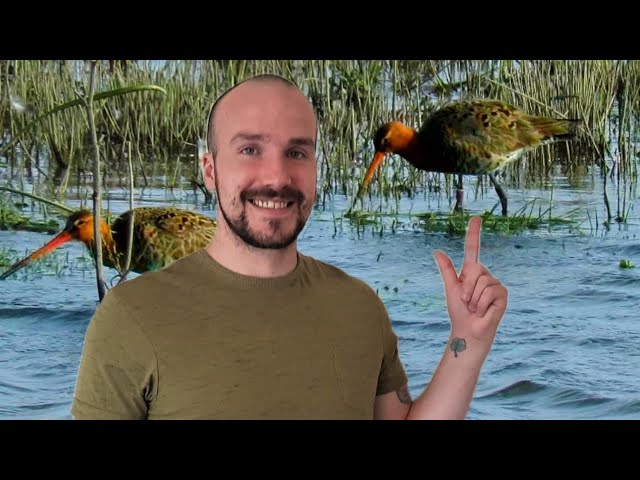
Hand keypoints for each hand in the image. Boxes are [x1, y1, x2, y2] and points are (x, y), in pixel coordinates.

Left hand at [433, 216, 507, 345]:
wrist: (468, 329)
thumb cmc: (459, 311)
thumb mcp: (451, 288)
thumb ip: (447, 269)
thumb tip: (437, 251)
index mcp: (471, 272)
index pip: (473, 249)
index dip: (474, 233)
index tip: (476, 218)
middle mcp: (485, 274)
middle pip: (474, 268)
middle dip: (466, 286)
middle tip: (466, 300)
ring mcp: (495, 283)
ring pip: (482, 280)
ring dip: (473, 298)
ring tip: (474, 307)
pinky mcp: (503, 294)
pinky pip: (490, 291)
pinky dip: (482, 303)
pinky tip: (483, 310)